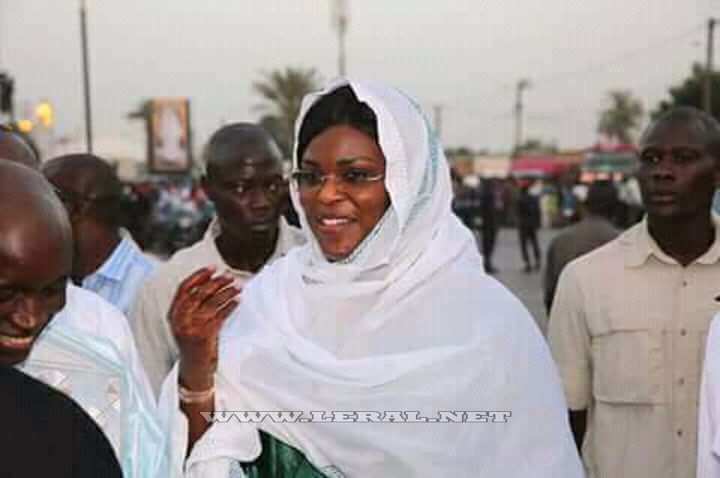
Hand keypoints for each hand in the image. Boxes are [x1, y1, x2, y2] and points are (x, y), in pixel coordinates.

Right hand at [168, 267, 239, 389]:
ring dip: (227, 292)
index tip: (213, 268)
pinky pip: (220, 316)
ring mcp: (192, 327)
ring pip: (212, 303)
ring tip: (238, 286)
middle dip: (217, 282)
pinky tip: (237, 301)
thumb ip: (191, 306)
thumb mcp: (185, 323)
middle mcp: (180, 319)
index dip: (199, 276)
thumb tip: (210, 283)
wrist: (194, 369)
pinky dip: (230, 306)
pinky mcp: (204, 335)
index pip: (184, 288)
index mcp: (173, 314)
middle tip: (230, 276)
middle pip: (200, 293)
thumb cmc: (192, 343)